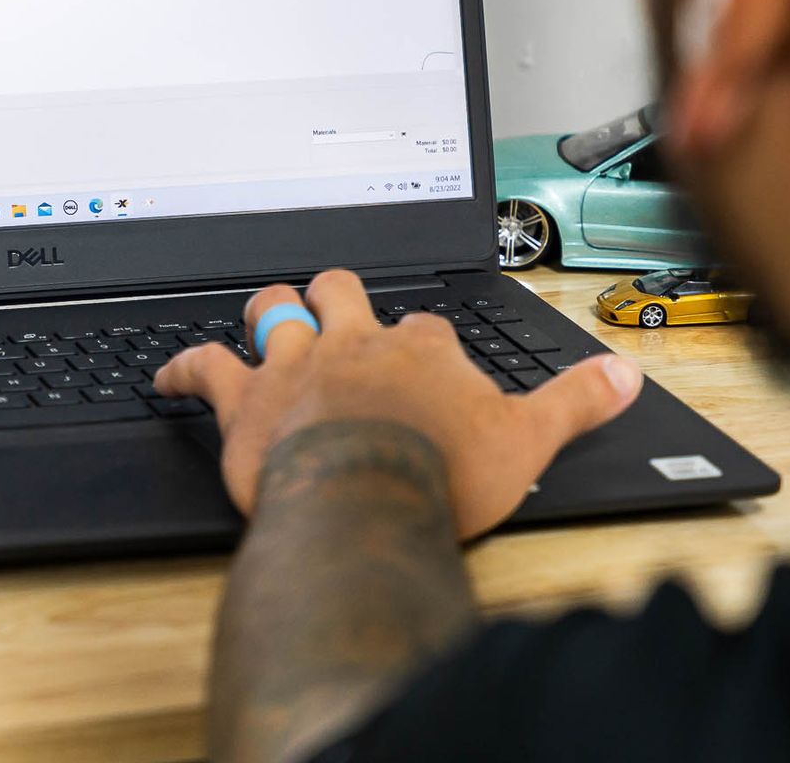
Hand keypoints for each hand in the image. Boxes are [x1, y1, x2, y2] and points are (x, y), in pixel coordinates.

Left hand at [155, 269, 644, 538]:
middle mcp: (353, 341)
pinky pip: (203, 369)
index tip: (423, 357)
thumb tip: (625, 376)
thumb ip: (575, 401)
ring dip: (267, 313)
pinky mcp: (245, 401)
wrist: (367, 496)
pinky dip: (181, 369)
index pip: (423, 327)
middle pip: (342, 292)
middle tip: (335, 303)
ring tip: (263, 316)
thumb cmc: (442, 473)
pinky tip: (165, 377)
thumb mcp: (529, 436)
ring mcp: (295, 366)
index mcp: (420, 348)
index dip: (420, 343)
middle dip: (337, 294)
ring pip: (274, 312)